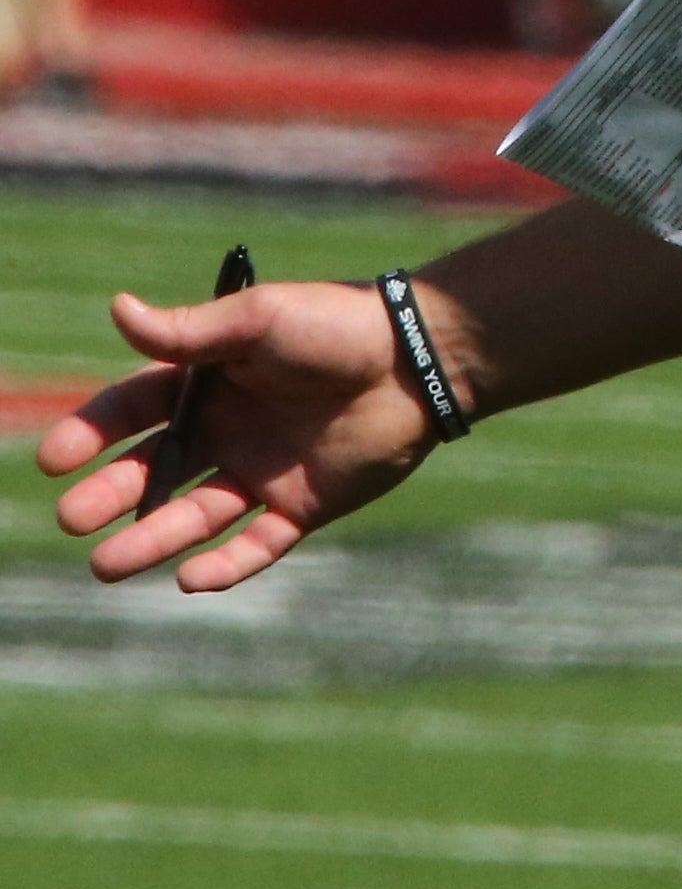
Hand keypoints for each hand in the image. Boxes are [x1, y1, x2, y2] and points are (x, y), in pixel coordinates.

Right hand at [36, 279, 439, 593]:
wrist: (419, 359)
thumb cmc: (337, 325)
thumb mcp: (258, 320)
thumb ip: (190, 331)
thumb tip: (117, 309)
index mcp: (213, 378)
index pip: (138, 408)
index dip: (95, 432)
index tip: (55, 459)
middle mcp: (231, 428)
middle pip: (157, 469)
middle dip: (111, 494)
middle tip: (72, 518)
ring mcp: (265, 470)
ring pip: (195, 515)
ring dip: (151, 540)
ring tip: (105, 565)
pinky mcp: (304, 505)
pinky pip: (256, 544)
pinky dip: (224, 565)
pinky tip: (189, 578)